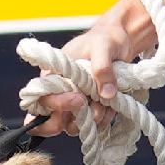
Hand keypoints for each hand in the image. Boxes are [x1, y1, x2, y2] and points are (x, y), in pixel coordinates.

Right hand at [23, 16, 134, 133]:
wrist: (121, 43)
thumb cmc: (105, 39)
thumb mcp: (102, 47)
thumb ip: (102, 68)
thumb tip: (106, 94)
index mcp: (54, 75)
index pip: (44, 98)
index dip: (57, 104)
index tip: (79, 99)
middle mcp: (60, 92)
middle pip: (52, 120)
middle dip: (71, 122)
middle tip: (91, 112)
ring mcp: (74, 103)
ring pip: (74, 125)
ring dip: (91, 121)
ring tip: (107, 105)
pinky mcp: (89, 109)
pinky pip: (92, 125)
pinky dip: (103, 120)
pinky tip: (112, 107)